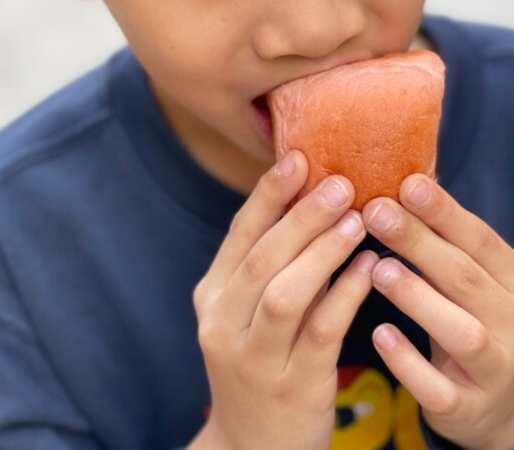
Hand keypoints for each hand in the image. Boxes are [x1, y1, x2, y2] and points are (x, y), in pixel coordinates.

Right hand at [189, 151, 375, 449]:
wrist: (253, 446)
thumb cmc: (258, 361)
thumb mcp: (246, 313)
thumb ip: (269, 263)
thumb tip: (307, 197)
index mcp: (211, 296)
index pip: (238, 235)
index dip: (267, 194)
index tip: (297, 158)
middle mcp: (223, 325)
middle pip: (261, 259)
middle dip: (301, 216)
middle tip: (340, 183)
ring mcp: (255, 358)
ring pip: (286, 293)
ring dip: (323, 251)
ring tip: (357, 219)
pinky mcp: (294, 386)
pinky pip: (322, 331)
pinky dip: (345, 294)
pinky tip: (367, 267)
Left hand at [362, 175, 513, 449]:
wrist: (503, 406)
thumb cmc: (472, 320)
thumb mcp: (469, 278)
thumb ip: (444, 238)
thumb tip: (406, 174)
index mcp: (508, 281)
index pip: (480, 241)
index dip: (445, 212)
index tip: (408, 183)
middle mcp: (510, 322)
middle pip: (466, 277)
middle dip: (421, 243)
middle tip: (376, 212)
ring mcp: (494, 368)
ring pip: (462, 333)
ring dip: (419, 298)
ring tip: (379, 269)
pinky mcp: (468, 408)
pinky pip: (440, 389)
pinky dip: (410, 363)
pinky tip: (380, 334)